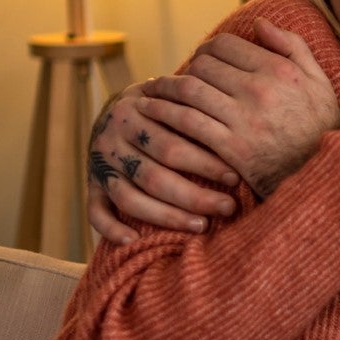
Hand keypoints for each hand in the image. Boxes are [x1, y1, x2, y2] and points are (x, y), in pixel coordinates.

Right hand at [87, 82, 240, 243]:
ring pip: (130, 198)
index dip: (205, 164)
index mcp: (135, 113)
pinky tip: (134, 241)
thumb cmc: (166, 108)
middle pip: (154, 175)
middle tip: (228, 207)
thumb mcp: (178, 99)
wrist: (119, 106)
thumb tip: (248, 136)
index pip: (172, 145)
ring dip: (166, 216)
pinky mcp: (91, 185)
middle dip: (195, 195)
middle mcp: (112, 138)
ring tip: (201, 226)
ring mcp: (99, 163)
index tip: (236, 177)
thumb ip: (199, 111)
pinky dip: (111, 229)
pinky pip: (95, 211)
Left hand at [140, 18, 339, 197]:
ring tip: (152, 92)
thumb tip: (258, 23)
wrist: (327, 178)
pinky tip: (151, 112)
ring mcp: (244, 119)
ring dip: (164, 88)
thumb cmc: (323, 129)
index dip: (206, 50)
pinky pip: (187, 122)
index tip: (201, 62)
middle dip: (186, 68)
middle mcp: (260, 90)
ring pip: (189, 90)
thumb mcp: (320, 82)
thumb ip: (292, 47)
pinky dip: (164, 113)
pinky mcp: (231, 147)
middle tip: (178, 79)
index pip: (225, 45)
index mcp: (279, 70)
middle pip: (202, 65)